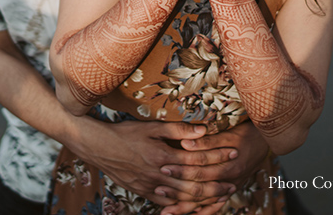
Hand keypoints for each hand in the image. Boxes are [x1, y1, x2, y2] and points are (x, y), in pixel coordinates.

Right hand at [76, 119, 237, 206]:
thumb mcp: (151, 126)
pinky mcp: (143, 192)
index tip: (233, 152)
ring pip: (183, 196)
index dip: (217, 156)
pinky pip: (167, 204)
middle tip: (233, 182)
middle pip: (194, 182)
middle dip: (216, 183)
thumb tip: (204, 129)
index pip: (197, 158)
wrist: (99, 147)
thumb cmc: (126, 133)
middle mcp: (159, 173)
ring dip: (204, 197)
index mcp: (163, 155)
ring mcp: (151, 186)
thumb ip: (178, 129)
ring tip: (220, 196)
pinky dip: (183, 206)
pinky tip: (195, 205)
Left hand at [157, 121, 271, 213]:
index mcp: (228, 165)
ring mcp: (230, 187)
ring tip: (167, 211)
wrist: (267, 141)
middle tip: (158, 189)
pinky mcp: (231, 190)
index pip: (200, 169)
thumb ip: (207, 141)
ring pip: (205, 201)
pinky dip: (203, 212)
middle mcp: (230, 180)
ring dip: (186, 207)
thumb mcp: (228, 134)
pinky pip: (216, 206)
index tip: (163, 168)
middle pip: (200, 187)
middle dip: (177, 190)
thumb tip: (186, 143)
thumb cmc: (246, 134)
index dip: (181, 169)